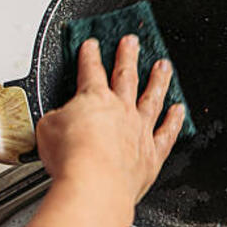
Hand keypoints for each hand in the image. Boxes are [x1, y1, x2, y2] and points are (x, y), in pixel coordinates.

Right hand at [36, 35, 184, 218]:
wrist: (96, 185)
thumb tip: (57, 121)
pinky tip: (179, 111)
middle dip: (128, 55)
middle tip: (132, 41)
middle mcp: (121, 110)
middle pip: (126, 76)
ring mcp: (140, 130)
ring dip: (159, 80)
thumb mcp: (47, 130)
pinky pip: (167, 132)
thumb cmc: (72, 159)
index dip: (90, 55)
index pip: (91, 70)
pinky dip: (175, 121)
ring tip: (164, 66)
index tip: (92, 44)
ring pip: (152, 98)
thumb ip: (56, 120)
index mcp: (94, 99)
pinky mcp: (152, 154)